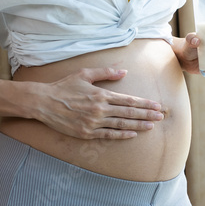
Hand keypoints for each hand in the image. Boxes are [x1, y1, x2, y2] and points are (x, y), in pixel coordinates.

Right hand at [26, 67, 165, 139]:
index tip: (157, 105)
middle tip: (161, 116)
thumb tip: (124, 71)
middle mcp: (99, 109)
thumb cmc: (64, 86)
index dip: (144, 103)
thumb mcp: (85, 74)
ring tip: (152, 125)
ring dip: (138, 125)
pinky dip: (121, 134)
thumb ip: (106, 72)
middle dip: (147, 114)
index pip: (128, 100)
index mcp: (101, 95)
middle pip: (128, 112)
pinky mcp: (86, 133)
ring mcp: (93, 123)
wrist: (43, 103)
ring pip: (121, 124)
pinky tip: (132, 134)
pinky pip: (108, 134)